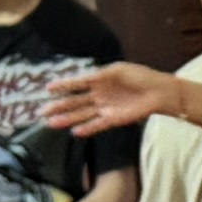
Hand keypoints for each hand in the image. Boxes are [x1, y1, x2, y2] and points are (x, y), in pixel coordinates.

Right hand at [50, 61, 173, 135]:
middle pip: (75, 101)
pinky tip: (74, 132)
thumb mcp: (119, 70)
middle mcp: (99, 94)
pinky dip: (87, 128)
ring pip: (82, 114)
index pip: (76, 83)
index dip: (63, 85)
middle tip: (42, 112)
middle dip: (59, 106)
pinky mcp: (114, 119)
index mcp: (99, 79)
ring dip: (67, 119)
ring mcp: (105, 107)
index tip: (47, 88)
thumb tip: (84, 78)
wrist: (159, 92)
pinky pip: (97, 125)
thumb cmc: (141, 76)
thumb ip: (101, 75)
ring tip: (51, 123)